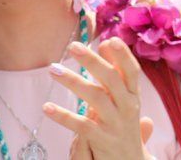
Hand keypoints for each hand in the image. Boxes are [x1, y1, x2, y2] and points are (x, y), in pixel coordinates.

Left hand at [44, 39, 154, 159]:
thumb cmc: (123, 125)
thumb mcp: (124, 99)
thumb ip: (116, 73)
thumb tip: (105, 43)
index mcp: (133, 96)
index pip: (132, 71)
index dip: (123, 55)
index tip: (110, 39)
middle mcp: (128, 107)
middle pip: (112, 79)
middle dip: (92, 61)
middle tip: (72, 46)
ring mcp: (116, 124)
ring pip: (95, 98)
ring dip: (73, 81)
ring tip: (53, 69)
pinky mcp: (102, 140)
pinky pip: (81, 126)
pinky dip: (63, 116)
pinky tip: (47, 107)